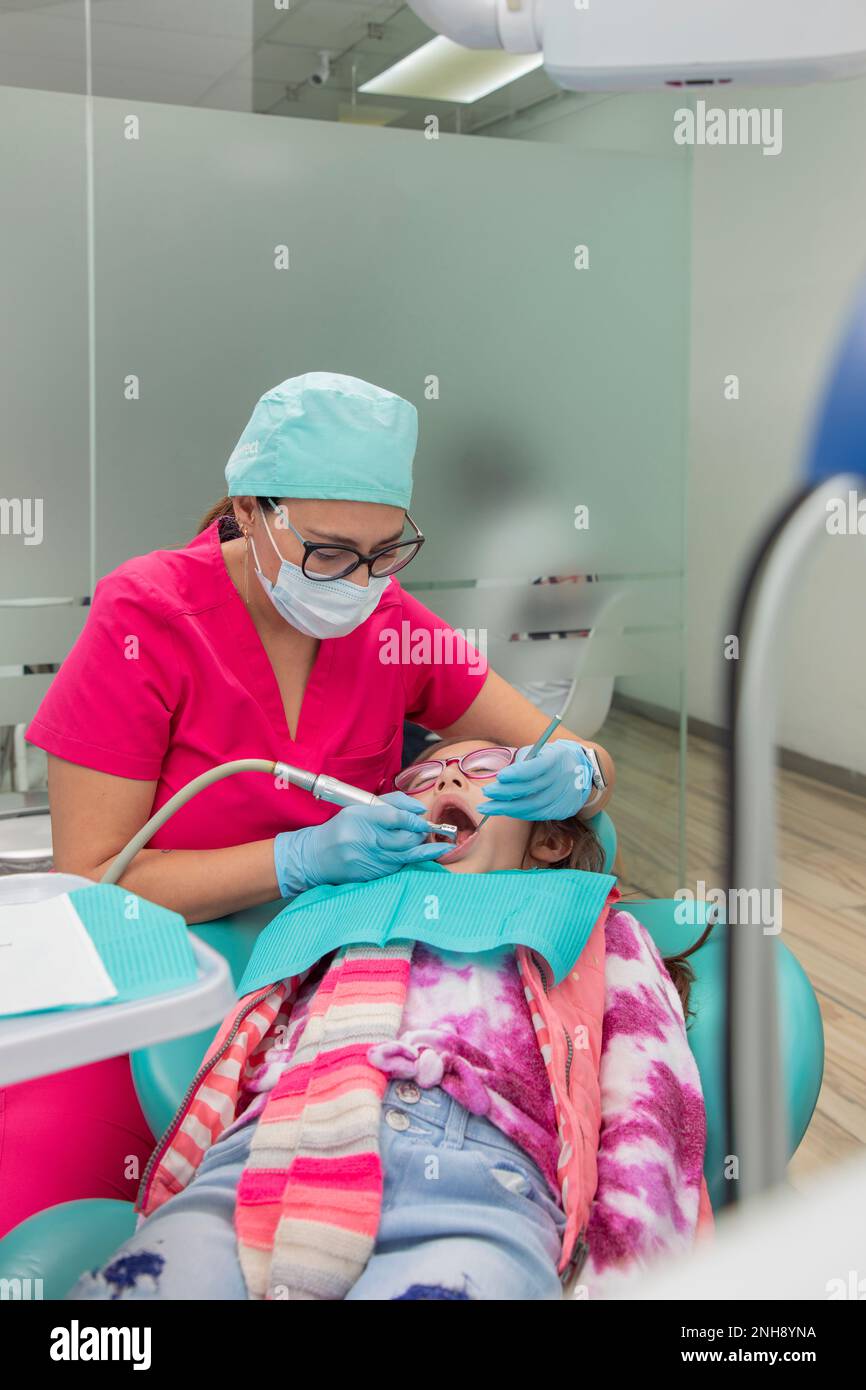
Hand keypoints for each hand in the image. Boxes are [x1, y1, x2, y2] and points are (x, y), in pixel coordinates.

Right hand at [273, 791, 447, 897]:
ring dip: (423, 848)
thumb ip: (391, 803)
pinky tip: (414, 854)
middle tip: (425, 829)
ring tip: (436, 844)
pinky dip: (408, 859)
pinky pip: (399, 866)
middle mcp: (367, 840)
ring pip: (407, 855)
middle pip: (406, 838)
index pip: (396, 818)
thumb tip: (419, 810)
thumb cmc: (341, 829)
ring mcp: (370, 860)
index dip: (415, 819)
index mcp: (362, 818)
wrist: (316, 857)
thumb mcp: (360, 808)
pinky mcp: (373, 874)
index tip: (424, 819)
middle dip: (421, 834)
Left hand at [475, 740, 594, 821]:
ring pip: (532, 806)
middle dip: (505, 793)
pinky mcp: (562, 810)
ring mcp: (563, 797)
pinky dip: (518, 813)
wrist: (582, 771)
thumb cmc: (553, 759)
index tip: (499, 777)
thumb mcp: (541, 751)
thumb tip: (501, 779)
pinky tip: (504, 810)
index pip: (535, 768)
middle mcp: (562, 779)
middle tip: (486, 793)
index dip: (516, 774)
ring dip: (507, 808)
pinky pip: (536, 814)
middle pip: (531, 790)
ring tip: (487, 807)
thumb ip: (523, 762)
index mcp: (556, 759)